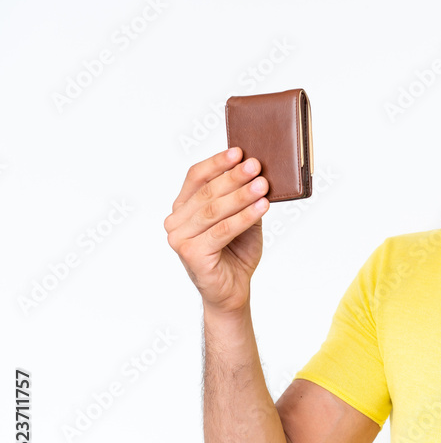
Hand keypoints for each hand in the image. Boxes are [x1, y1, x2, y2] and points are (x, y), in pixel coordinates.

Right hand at [164, 147, 269, 314]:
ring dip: (241, 195)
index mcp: (183, 208)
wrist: (233, 290)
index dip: (217, 163)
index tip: (239, 151)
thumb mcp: (242, 218)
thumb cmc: (236, 252)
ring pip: (214, 210)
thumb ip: (243, 198)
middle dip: (234, 177)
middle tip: (256, 165)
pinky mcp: (192, 254)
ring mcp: (180, 239)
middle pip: (207, 192)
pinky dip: (244, 217)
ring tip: (263, 184)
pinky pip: (222, 230)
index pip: (196, 177)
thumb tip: (257, 172)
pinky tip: (262, 207)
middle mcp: (175, 221)